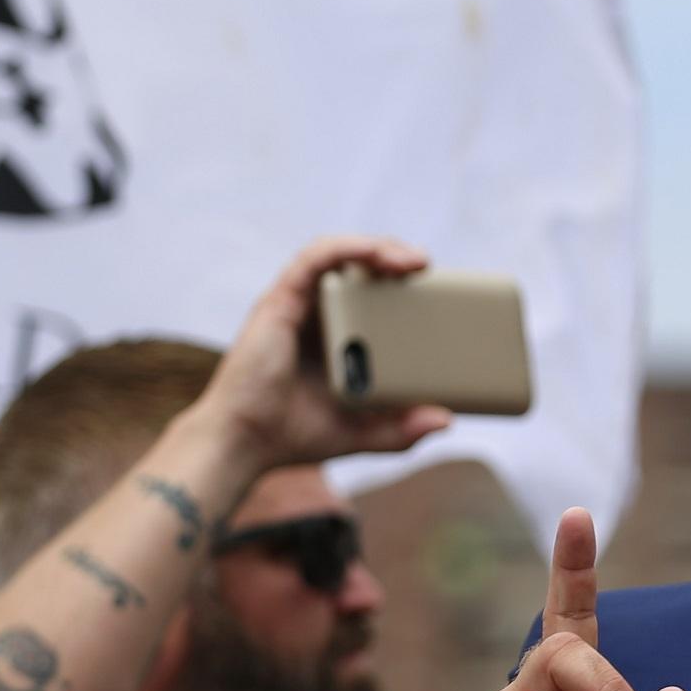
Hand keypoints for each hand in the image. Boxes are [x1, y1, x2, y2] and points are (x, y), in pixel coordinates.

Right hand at [194, 235, 451, 473]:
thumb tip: (446, 419)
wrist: (244, 443)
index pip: (371, 294)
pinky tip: (375, 252)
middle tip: (430, 270)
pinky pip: (315, 258)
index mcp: (333, 337)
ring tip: (413, 261)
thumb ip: (401, 429)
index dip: (402, 284)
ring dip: (379, 248)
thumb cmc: (293, 435)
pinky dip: (346, 247)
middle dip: (396, 259)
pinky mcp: (281, 300)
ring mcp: (297, 305)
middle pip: (359, 268)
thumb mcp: (362, 432)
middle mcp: (315, 314)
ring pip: (339, 254)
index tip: (439, 291)